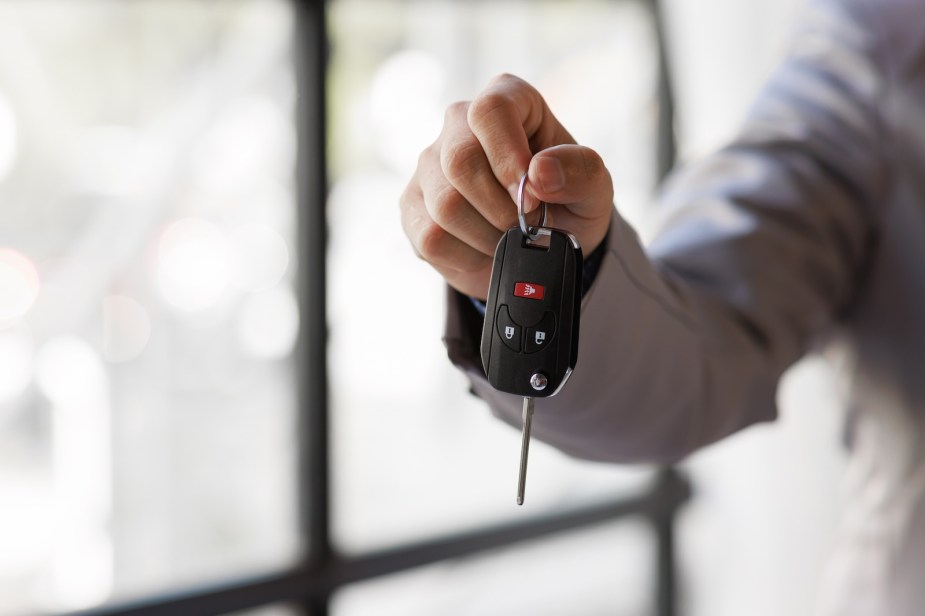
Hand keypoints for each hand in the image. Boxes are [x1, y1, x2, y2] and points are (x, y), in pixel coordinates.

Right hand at [400, 74, 613, 299]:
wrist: (542, 244)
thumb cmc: (567, 201)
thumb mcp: (594, 188)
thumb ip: (581, 171)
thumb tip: (540, 171)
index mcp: (508, 101)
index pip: (491, 110)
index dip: (509, 156)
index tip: (532, 195)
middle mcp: (459, 125)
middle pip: (460, 161)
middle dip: (500, 207)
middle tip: (527, 224)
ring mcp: (429, 166)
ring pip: (445, 205)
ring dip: (489, 235)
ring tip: (510, 237)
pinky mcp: (412, 207)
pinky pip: (431, 237)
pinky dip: (468, 256)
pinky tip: (485, 249)